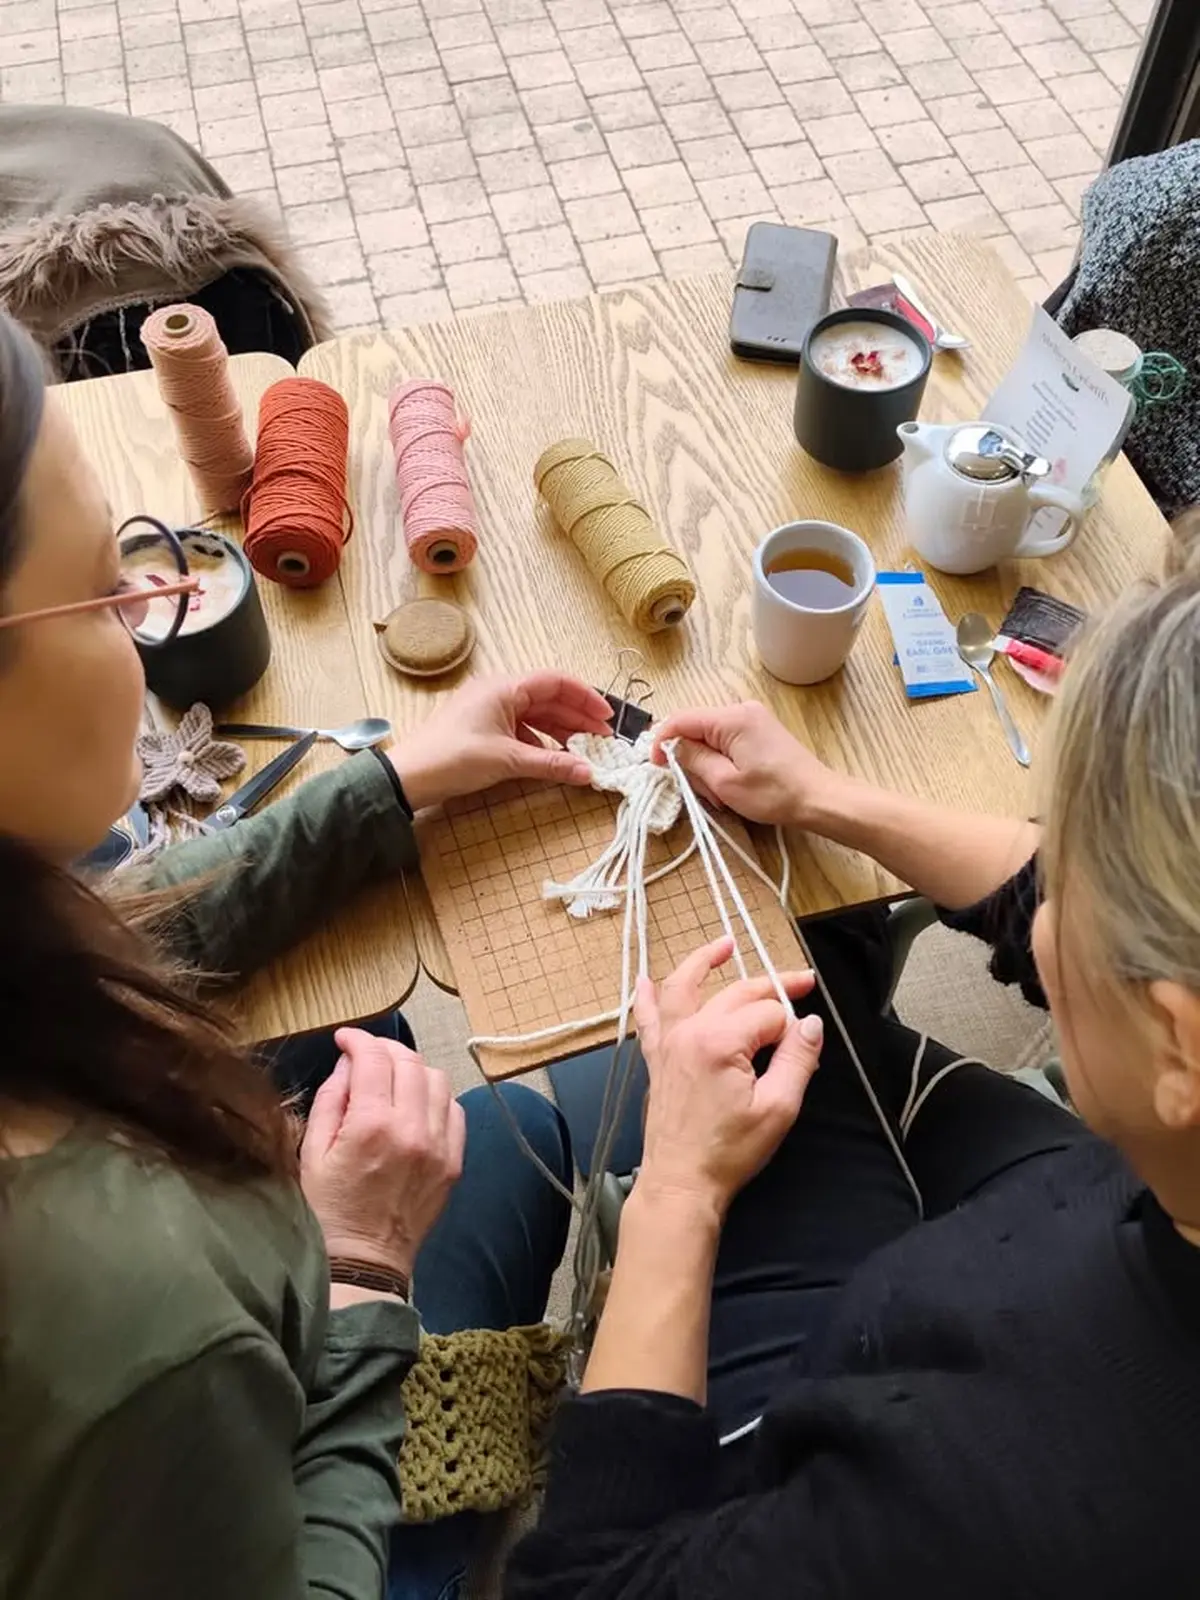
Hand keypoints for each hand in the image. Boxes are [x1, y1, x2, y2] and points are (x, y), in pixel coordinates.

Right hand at [300, 1028, 465, 1279]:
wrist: (364, 1262)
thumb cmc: (329, 1210)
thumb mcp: (311, 1153)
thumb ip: (331, 1100)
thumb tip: (347, 1065)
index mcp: (372, 1126)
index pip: (373, 1059)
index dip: (358, 1040)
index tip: (345, 1039)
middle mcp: (413, 1129)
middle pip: (409, 1062)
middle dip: (384, 1049)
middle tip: (365, 1054)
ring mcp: (439, 1146)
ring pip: (437, 1079)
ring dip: (413, 1069)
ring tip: (391, 1077)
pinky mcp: (454, 1162)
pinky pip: (455, 1110)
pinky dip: (435, 1097)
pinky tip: (415, 1104)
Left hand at [388, 672, 612, 810]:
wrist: (409, 777)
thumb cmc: (453, 758)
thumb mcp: (508, 760)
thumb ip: (552, 764)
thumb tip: (588, 773)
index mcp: (504, 687)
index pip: (556, 681)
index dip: (585, 697)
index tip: (606, 717)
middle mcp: (498, 692)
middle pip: (548, 698)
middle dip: (577, 718)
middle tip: (603, 739)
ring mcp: (489, 709)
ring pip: (535, 714)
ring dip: (560, 731)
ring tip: (584, 750)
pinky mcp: (482, 727)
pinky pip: (520, 728)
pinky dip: (540, 741)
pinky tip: (553, 757)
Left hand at [634, 937, 821, 1220]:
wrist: (682, 1182)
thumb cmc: (728, 1152)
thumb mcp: (779, 1108)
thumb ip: (797, 1059)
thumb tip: (810, 1024)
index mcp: (721, 1042)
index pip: (769, 1015)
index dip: (793, 1029)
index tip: (805, 1047)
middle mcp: (690, 1032)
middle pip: (737, 994)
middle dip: (771, 987)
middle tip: (802, 982)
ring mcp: (669, 1043)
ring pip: (686, 988)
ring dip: (704, 962)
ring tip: (724, 945)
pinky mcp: (657, 1059)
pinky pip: (649, 1017)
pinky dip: (648, 996)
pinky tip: (647, 979)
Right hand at [651, 700, 841, 827]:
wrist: (818, 799)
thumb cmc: (775, 794)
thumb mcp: (725, 782)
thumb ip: (692, 759)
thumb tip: (670, 747)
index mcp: (732, 718)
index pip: (681, 719)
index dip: (662, 742)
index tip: (656, 766)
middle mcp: (742, 710)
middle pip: (695, 731)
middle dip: (691, 763)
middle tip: (704, 793)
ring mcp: (752, 720)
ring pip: (709, 741)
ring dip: (707, 769)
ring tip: (723, 796)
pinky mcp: (759, 733)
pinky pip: (726, 744)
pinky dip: (721, 765)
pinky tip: (731, 787)